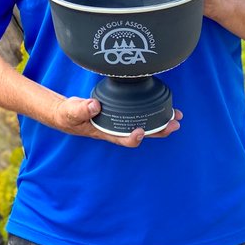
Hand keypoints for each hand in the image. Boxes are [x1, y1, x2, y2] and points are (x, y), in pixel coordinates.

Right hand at [51, 96, 183, 146]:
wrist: (68, 113)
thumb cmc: (69, 115)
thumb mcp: (71, 112)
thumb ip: (81, 109)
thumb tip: (94, 105)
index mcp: (105, 133)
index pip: (123, 139)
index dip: (133, 138)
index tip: (141, 132)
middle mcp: (116, 130)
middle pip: (141, 134)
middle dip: (159, 130)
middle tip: (174, 124)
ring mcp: (121, 123)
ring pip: (145, 126)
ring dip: (161, 123)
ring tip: (176, 117)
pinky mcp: (122, 114)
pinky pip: (140, 115)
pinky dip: (152, 112)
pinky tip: (162, 107)